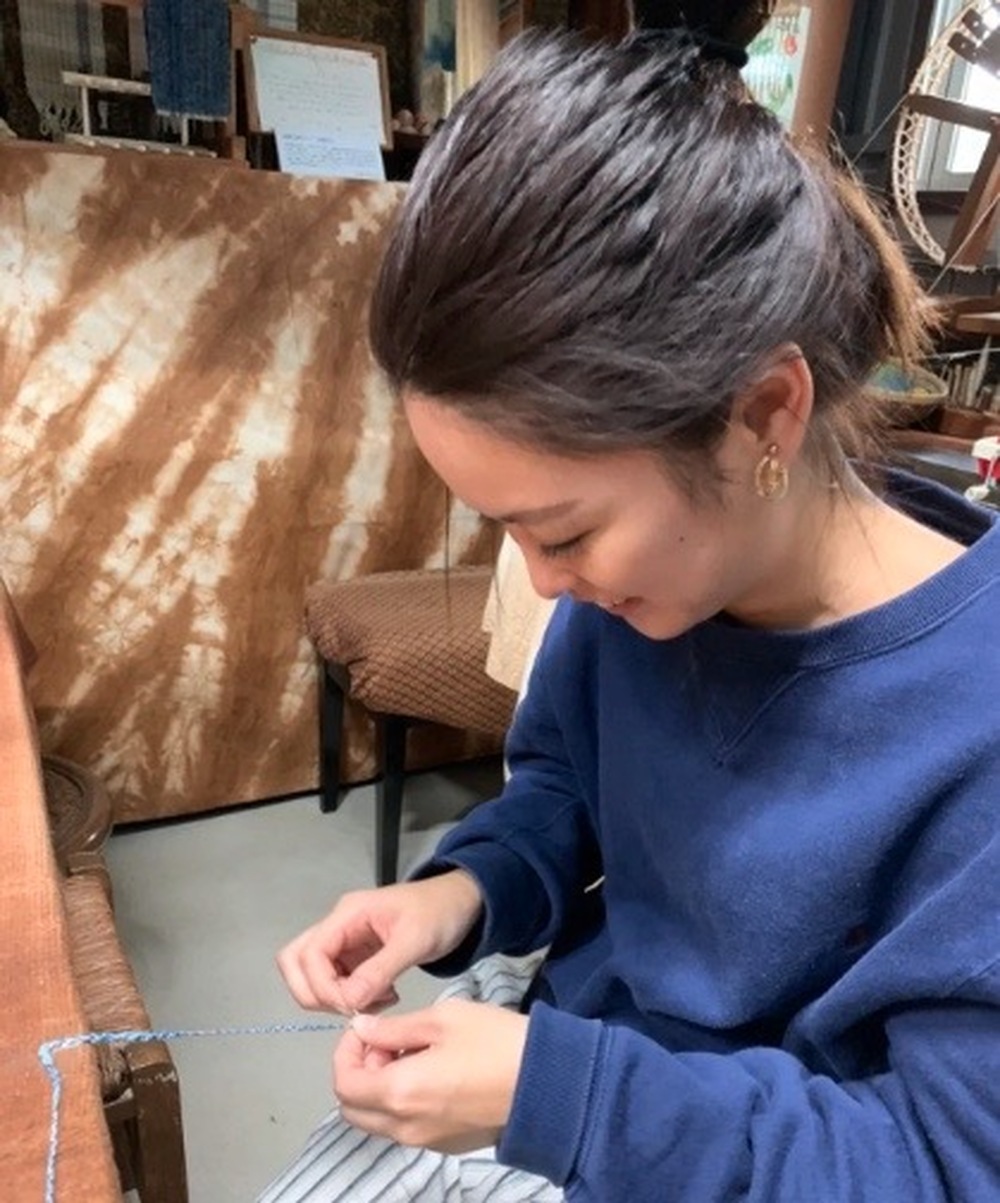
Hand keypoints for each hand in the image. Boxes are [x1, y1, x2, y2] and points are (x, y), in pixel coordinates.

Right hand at [277, 871, 483, 1013]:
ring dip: (334, 997)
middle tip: (353, 1007)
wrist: (460, 904)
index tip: (351, 1006)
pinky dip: (350, 997)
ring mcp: (345, 942)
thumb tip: (349, 1001)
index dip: (322, 986)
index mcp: (348, 914)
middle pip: (297, 962)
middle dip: (317, 993)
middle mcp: (339, 926)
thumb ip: (380, 969)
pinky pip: (336, 981)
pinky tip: (381, 998)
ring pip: (312, 974)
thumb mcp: (414, 940)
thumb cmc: (439, 913)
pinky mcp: (356, 957)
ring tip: (373, 1002)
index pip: (309, 953)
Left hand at [334, 999, 528, 1152]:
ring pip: (378, 1121)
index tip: (366, 1029)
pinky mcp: (447, 1145)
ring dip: (379, 1088)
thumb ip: (394, 1027)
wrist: (547, 1082)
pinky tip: (431, 1073)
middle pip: (354, 1109)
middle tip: (386, 1042)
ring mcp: (426, 1141)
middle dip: (358, 1072)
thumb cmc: (494, 1042)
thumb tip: (362, 1030)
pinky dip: (401, 1102)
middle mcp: (406, 1127)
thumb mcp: (442, 1018)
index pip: (344, 1084)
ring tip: (411, 1053)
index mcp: (399, 1093)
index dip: (346, 1052)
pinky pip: (405, 1128)